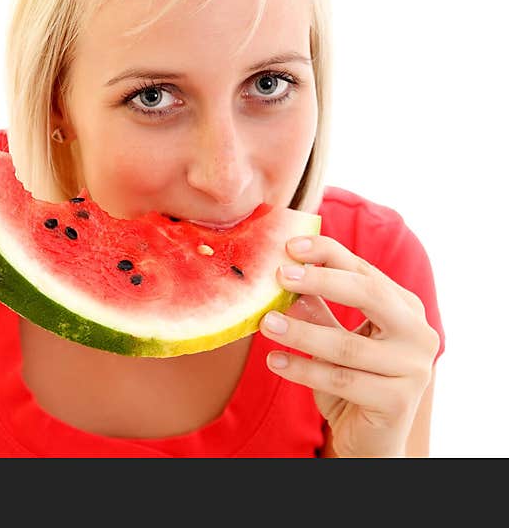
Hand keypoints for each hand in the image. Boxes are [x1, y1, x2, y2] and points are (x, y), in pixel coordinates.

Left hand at [257, 235, 440, 457]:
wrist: (370, 439)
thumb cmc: (351, 380)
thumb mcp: (332, 338)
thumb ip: (317, 307)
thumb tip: (284, 272)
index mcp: (405, 307)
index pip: (364, 270)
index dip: (327, 253)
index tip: (289, 246)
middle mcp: (418, 333)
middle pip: (369, 294)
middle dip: (321, 279)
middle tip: (280, 275)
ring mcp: (414, 368)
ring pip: (347, 343)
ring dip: (301, 331)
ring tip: (266, 323)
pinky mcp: (398, 401)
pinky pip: (341, 380)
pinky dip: (303, 369)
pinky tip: (275, 361)